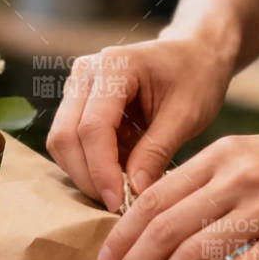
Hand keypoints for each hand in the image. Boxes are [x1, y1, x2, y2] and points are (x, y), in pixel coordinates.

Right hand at [46, 34, 232, 211]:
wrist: (195, 55)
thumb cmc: (196, 78)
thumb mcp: (186, 116)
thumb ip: (156, 152)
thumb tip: (133, 192)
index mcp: (114, 66)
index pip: (92, 128)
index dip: (101, 171)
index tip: (119, 203)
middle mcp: (85, 72)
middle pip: (65, 137)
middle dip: (88, 177)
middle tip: (118, 204)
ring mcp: (77, 86)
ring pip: (62, 143)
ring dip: (87, 173)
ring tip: (124, 186)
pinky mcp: (77, 103)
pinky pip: (71, 142)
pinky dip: (90, 164)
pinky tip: (120, 170)